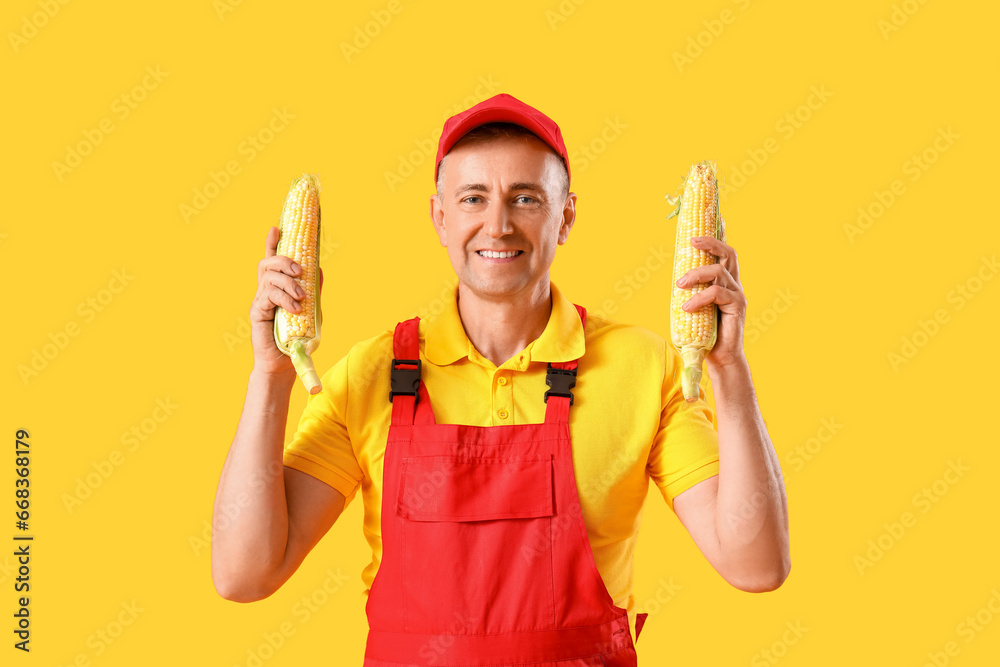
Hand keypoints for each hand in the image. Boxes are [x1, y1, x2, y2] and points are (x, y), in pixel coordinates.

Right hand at [250, 226, 323, 376]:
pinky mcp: (257, 312)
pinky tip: (294, 309)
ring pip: (269, 278)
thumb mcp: (311, 308)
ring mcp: (260, 300)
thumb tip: (318, 268)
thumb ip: (313, 288)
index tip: (276, 228)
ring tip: (301, 298)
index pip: (272, 259)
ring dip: (288, 284)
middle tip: (301, 272)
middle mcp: (266, 290)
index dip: (272, 243)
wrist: (284, 361)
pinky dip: (284, 299)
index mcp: (278, 286)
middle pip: (268, 263)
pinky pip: (268, 296)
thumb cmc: (298, 335)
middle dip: (285, 261)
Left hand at [675, 234, 746, 368]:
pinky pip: (717, 294)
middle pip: (728, 253)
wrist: (720, 356)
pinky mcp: (737, 306)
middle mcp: (734, 283)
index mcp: (725, 281)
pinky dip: (699, 298)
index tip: (706, 224)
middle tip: (690, 242)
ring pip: (719, 271)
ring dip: (696, 274)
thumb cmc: (704, 331)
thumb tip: (673, 280)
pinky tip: (687, 307)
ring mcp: (737, 294)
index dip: (717, 236)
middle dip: (710, 243)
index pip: (724, 253)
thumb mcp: (694, 306)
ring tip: (679, 285)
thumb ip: (690, 291)